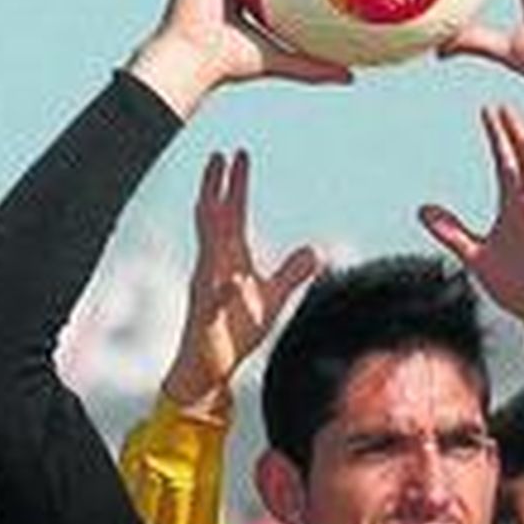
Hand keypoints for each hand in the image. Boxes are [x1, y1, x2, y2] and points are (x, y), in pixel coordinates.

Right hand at [162, 150, 320, 416]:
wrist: (210, 368)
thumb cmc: (235, 331)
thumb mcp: (272, 298)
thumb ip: (292, 273)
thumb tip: (317, 251)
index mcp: (228, 259)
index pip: (231, 214)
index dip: (235, 185)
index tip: (239, 156)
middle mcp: (213, 267)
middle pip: (212, 219)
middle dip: (216, 187)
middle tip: (220, 154)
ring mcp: (207, 290)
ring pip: (207, 249)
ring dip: (210, 221)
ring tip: (214, 193)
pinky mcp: (207, 319)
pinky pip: (214, 302)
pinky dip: (224, 291)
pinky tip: (233, 281)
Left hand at [418, 105, 523, 360]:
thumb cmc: (516, 283)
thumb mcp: (475, 255)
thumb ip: (451, 232)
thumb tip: (423, 210)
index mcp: (516, 208)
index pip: (507, 164)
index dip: (498, 137)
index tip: (488, 111)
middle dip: (517, 139)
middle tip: (504, 111)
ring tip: (523, 141)